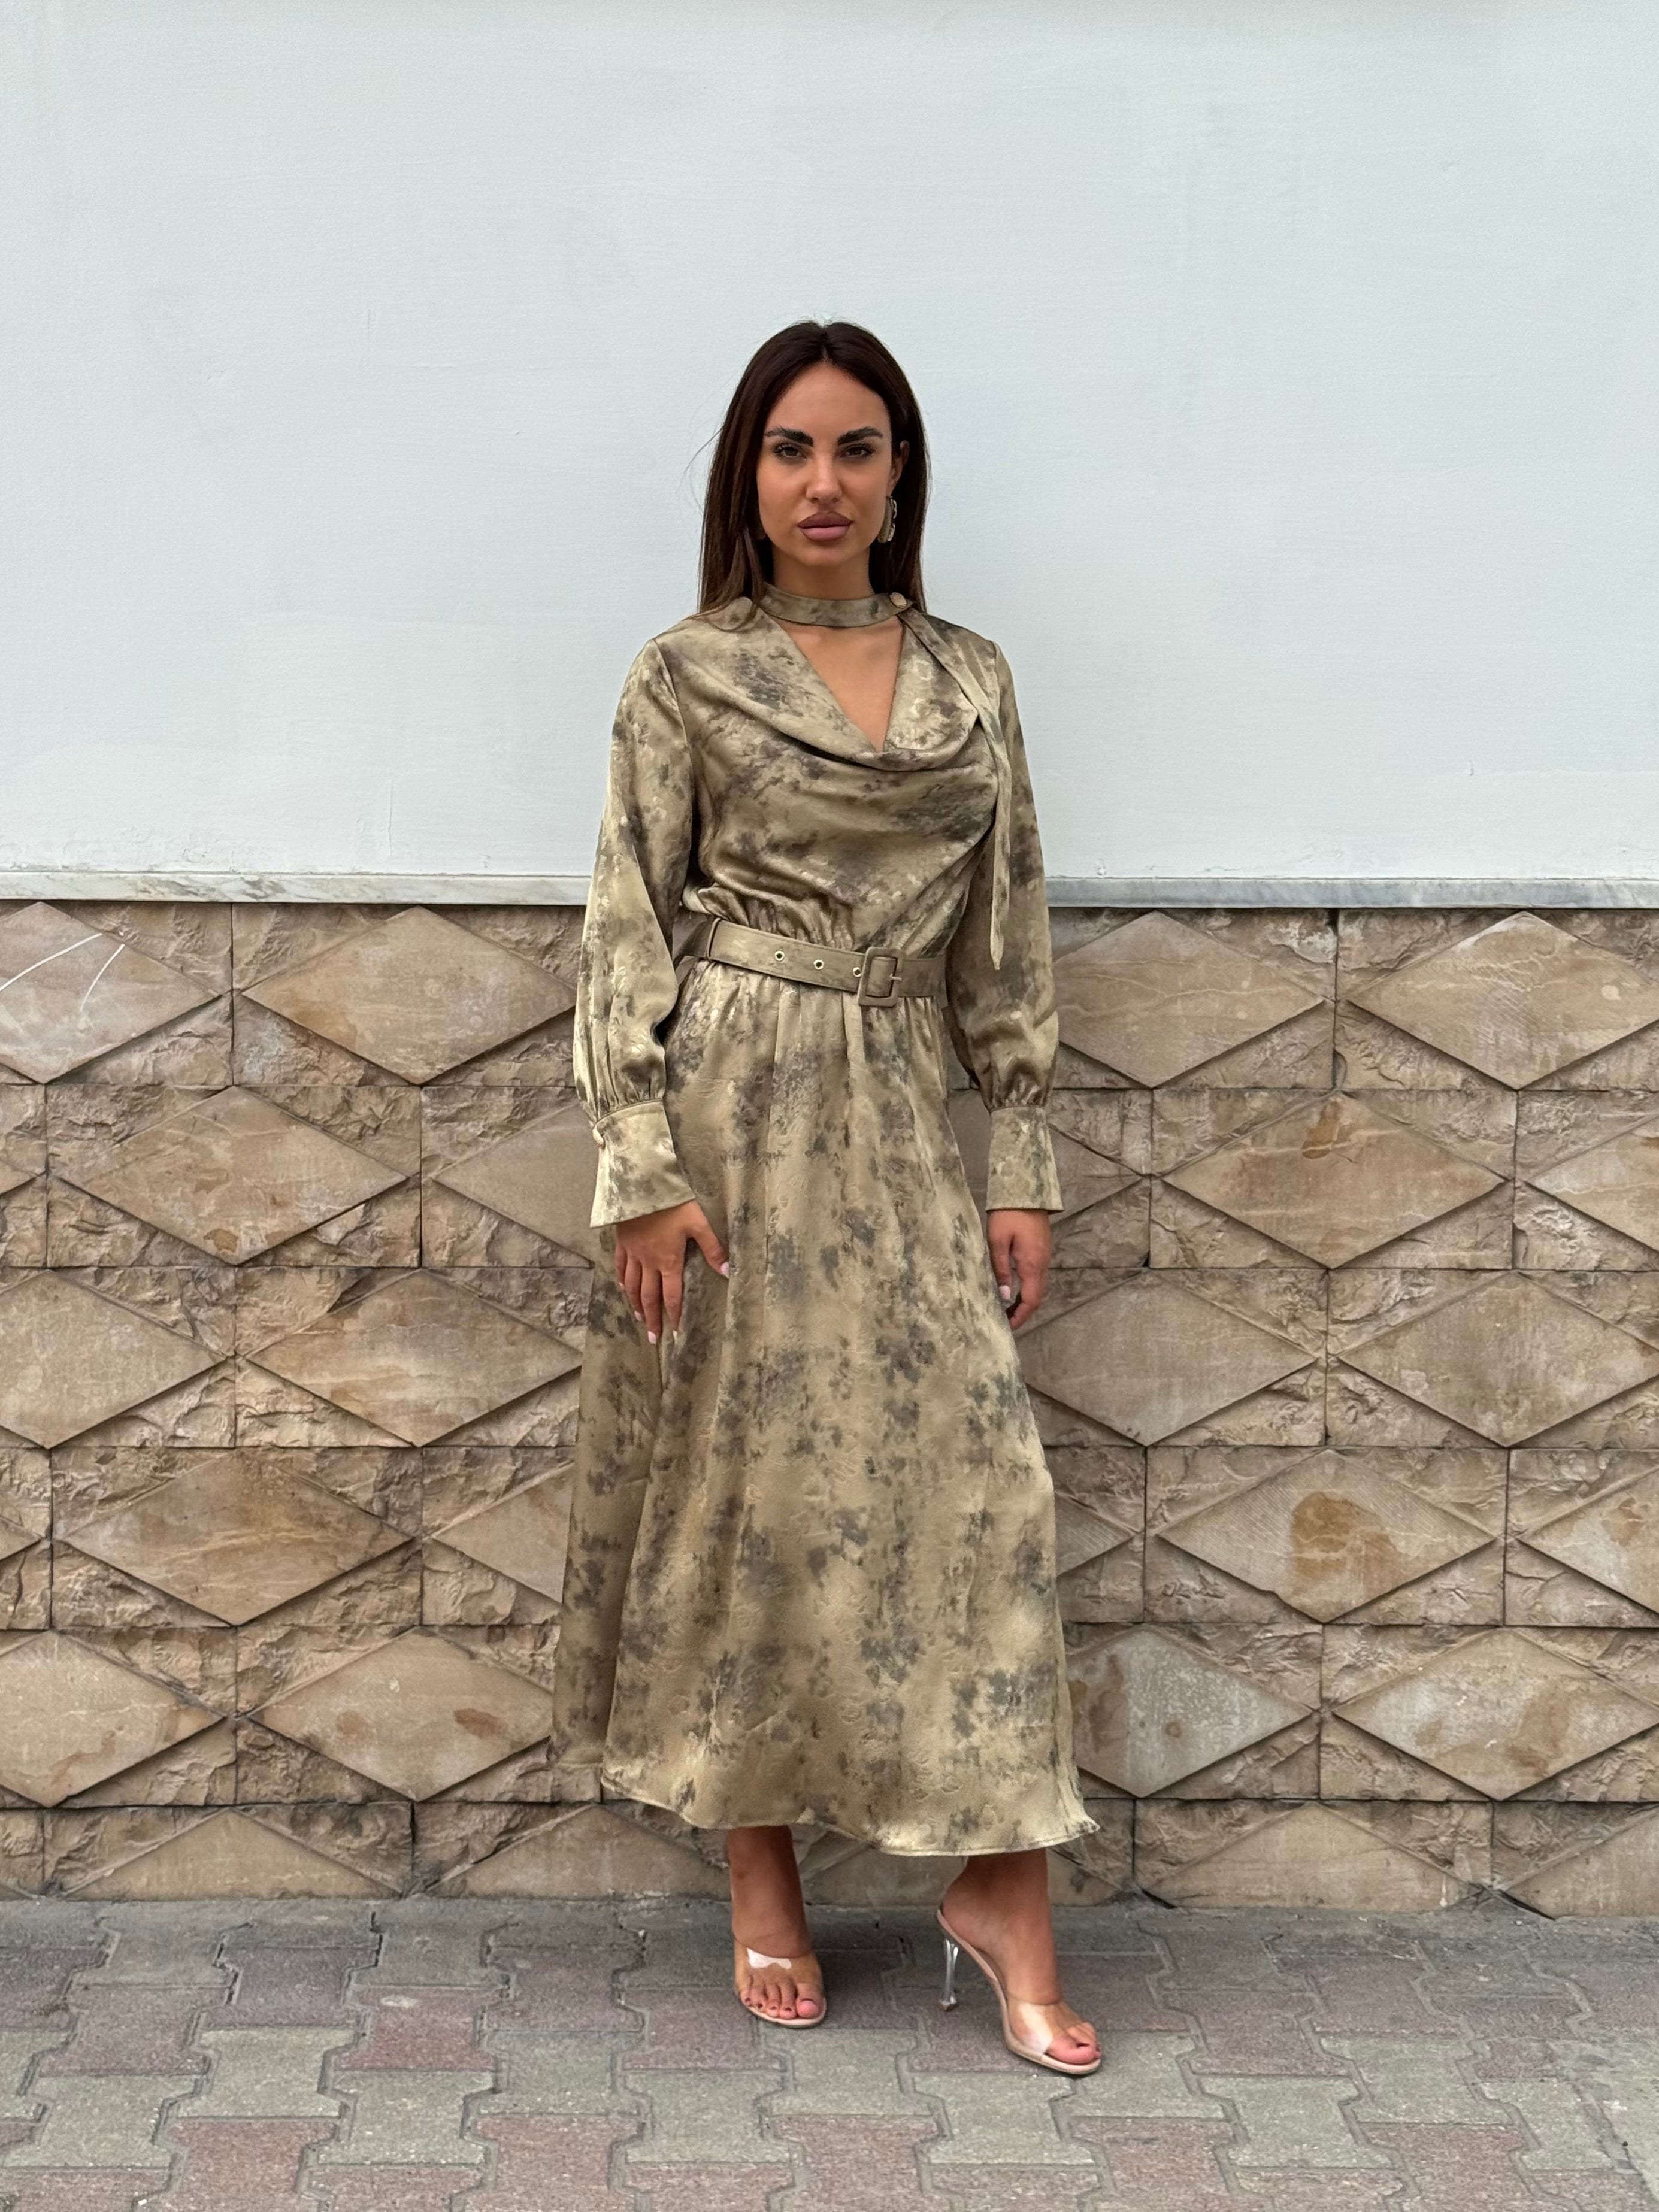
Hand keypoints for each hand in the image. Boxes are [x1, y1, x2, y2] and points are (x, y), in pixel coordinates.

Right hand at [615, 1199, 728, 1342]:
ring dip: (636, 1304)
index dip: (674, 1315)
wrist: (642, 1185)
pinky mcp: (623, 1242)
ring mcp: (633, 1253)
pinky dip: (622, 1280)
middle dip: (652, 1319)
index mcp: (669, 1261)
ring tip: (638, 1318)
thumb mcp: (699, 1224)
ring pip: (633, 1285)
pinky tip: (623, 1288)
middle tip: (653, 1338)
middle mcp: (649, 1262)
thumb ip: (713, 1249)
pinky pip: (621, 1266)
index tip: (675, 1332)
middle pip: (649, 1297)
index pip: (672, 1295)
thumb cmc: (673, 1204)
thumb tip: (728, 1273)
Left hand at [986, 1208, 1050, 1328]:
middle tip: (1005, 1321)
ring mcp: (1044, 1257)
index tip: (1007, 1327)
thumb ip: (1000, 1269)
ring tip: (1006, 1310)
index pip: (1030, 1300)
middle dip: (1022, 1313)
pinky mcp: (1041, 1251)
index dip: (1020, 1317)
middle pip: (1036, 1297)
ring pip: (1037, 1288)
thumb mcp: (997, 1241)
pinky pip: (1036, 1277)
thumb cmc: (1008, 1214)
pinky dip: (1026, 1289)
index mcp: (1032, 1264)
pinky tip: (1013, 1290)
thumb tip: (1002, 1296)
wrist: (1026, 1191)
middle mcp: (1042, 1264)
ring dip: (1024, 1302)